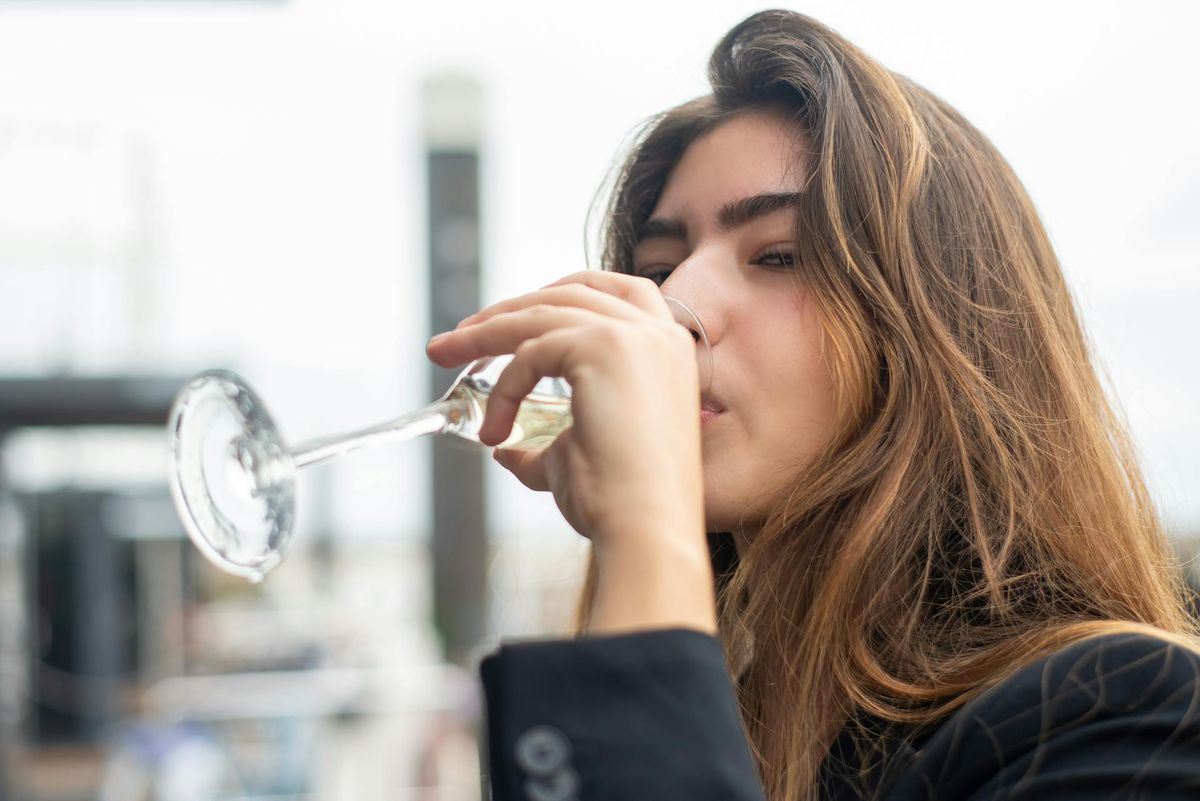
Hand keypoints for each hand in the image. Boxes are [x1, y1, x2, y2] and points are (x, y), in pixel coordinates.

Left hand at [426, 271, 705, 552]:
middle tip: (458, 335)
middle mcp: (658, 335)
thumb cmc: (621, 504)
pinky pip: (530, 353)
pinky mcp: (602, 348)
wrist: (645, 530)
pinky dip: (503, 388)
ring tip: (444, 353)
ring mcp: (634, 336)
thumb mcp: (579, 457)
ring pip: (542, 314)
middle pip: (571, 292)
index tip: (519, 310)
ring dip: (483, 332)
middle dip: (508, 309)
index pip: (618, 292)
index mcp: (667, 352)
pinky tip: (493, 429)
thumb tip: (506, 450)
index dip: (564, 291)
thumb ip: (545, 445)